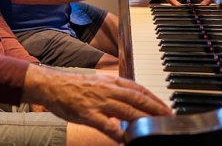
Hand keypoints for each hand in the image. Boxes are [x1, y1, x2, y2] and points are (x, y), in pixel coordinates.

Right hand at [23, 65, 172, 143]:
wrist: (52, 84)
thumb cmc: (73, 85)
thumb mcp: (97, 83)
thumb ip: (114, 91)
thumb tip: (129, 101)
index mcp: (111, 81)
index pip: (139, 89)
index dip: (154, 99)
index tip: (166, 107)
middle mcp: (108, 89)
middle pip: (138, 99)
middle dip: (156, 109)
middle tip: (170, 118)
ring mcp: (99, 101)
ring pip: (127, 111)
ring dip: (144, 120)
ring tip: (156, 128)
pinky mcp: (89, 114)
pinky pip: (107, 125)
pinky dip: (119, 132)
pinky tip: (127, 139)